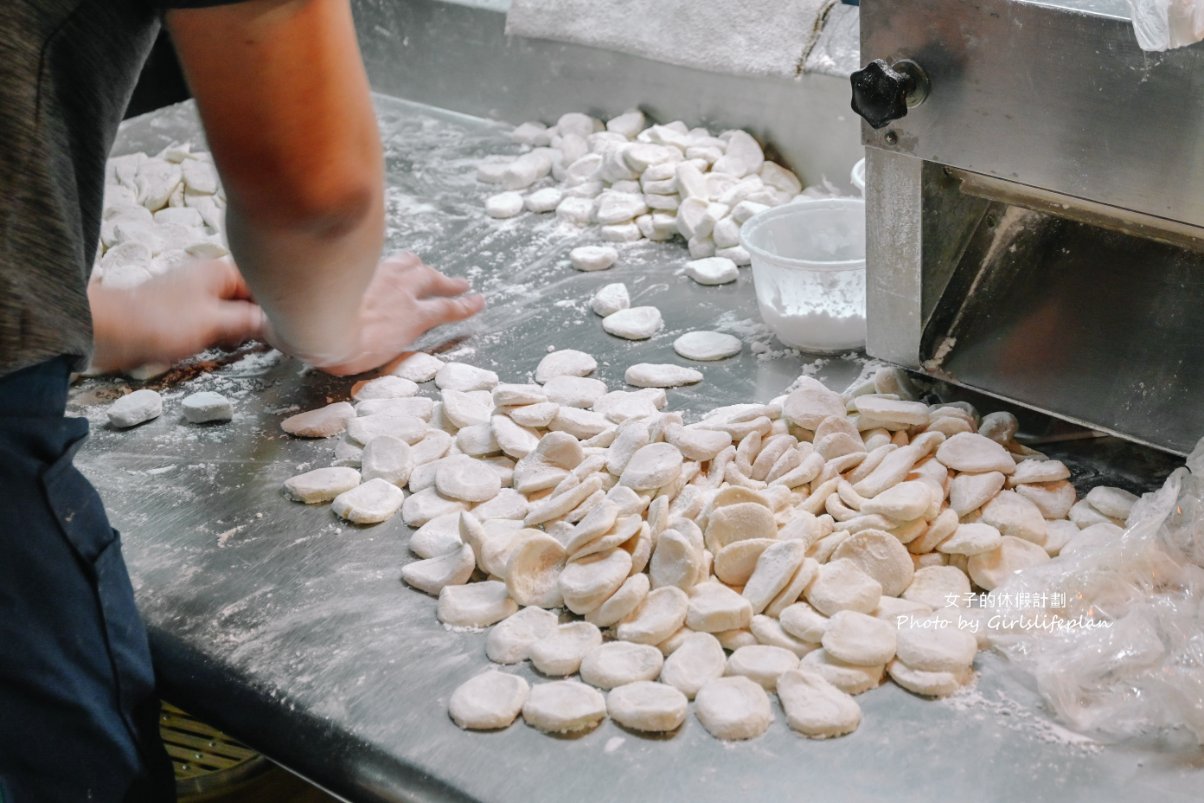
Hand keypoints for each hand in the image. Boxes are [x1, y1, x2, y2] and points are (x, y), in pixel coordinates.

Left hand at [89, 259, 265, 373]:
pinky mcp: (183, 312)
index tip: (292, 323)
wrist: (112, 333)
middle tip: (275, 339)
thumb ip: (249, 321)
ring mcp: (195, 294)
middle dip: (261, 316)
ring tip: (250, 344)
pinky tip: (225, 346)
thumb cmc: (162, 323)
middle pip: (250, 295)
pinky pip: (215, 319)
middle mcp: (208, 278)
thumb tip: (278, 323)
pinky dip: (224, 332)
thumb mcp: (214, 323)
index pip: (263, 281)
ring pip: (233, 309)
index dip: (279, 302)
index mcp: (218, 272)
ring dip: (242, 327)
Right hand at [286, 253, 483, 376]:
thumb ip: (275, 304)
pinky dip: (465, 305)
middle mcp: (374, 272)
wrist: (314, 328)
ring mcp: (397, 292)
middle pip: (404, 264)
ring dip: (447, 282)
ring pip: (431, 281)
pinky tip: (478, 303)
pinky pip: (447, 308)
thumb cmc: (290, 313)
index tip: (383, 266)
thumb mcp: (279, 301)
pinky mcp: (413, 317)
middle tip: (432, 271)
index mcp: (346, 266)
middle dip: (419, 269)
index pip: (365, 259)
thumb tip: (254, 311)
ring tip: (464, 285)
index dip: (376, 265)